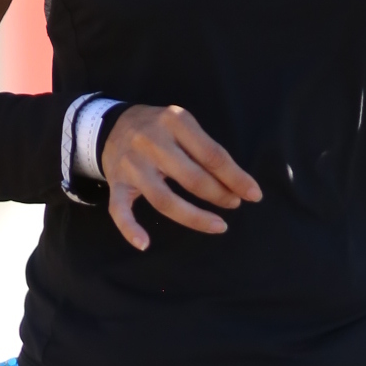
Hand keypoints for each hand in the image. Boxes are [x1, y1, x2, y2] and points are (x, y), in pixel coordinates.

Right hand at [100, 102, 260, 251]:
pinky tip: (144, 244)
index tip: (254, 194)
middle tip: (234, 204)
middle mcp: (151, 141)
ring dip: (194, 217)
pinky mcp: (116, 183)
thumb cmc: (159, 129)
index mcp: (174, 121)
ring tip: (219, 225)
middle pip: (191, 178)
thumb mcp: (183, 126)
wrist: (112, 124)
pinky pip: (119, 210)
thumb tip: (238, 184)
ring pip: (163, 199)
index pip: (212, 155)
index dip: (235, 177)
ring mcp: (132, 164)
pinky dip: (129, 229)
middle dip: (219, 195)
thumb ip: (206, 150)